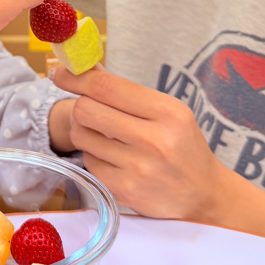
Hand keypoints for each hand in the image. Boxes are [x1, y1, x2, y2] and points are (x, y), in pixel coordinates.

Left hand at [49, 66, 225, 221]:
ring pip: (81, 135)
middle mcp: (153, 140)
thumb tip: (85, 69)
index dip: (76, 77)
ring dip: (85, 132)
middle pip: (86, 109)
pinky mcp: (124, 190)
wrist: (204, 196)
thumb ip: (127, 92)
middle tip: (91, 111)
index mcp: (167, 112)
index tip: (60, 72)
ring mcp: (138, 168)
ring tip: (105, 136)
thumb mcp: (167, 112)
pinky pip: (89, 163)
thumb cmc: (182, 146)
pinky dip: (95, 157)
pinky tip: (114, 159)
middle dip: (82, 106)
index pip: (107, 87)